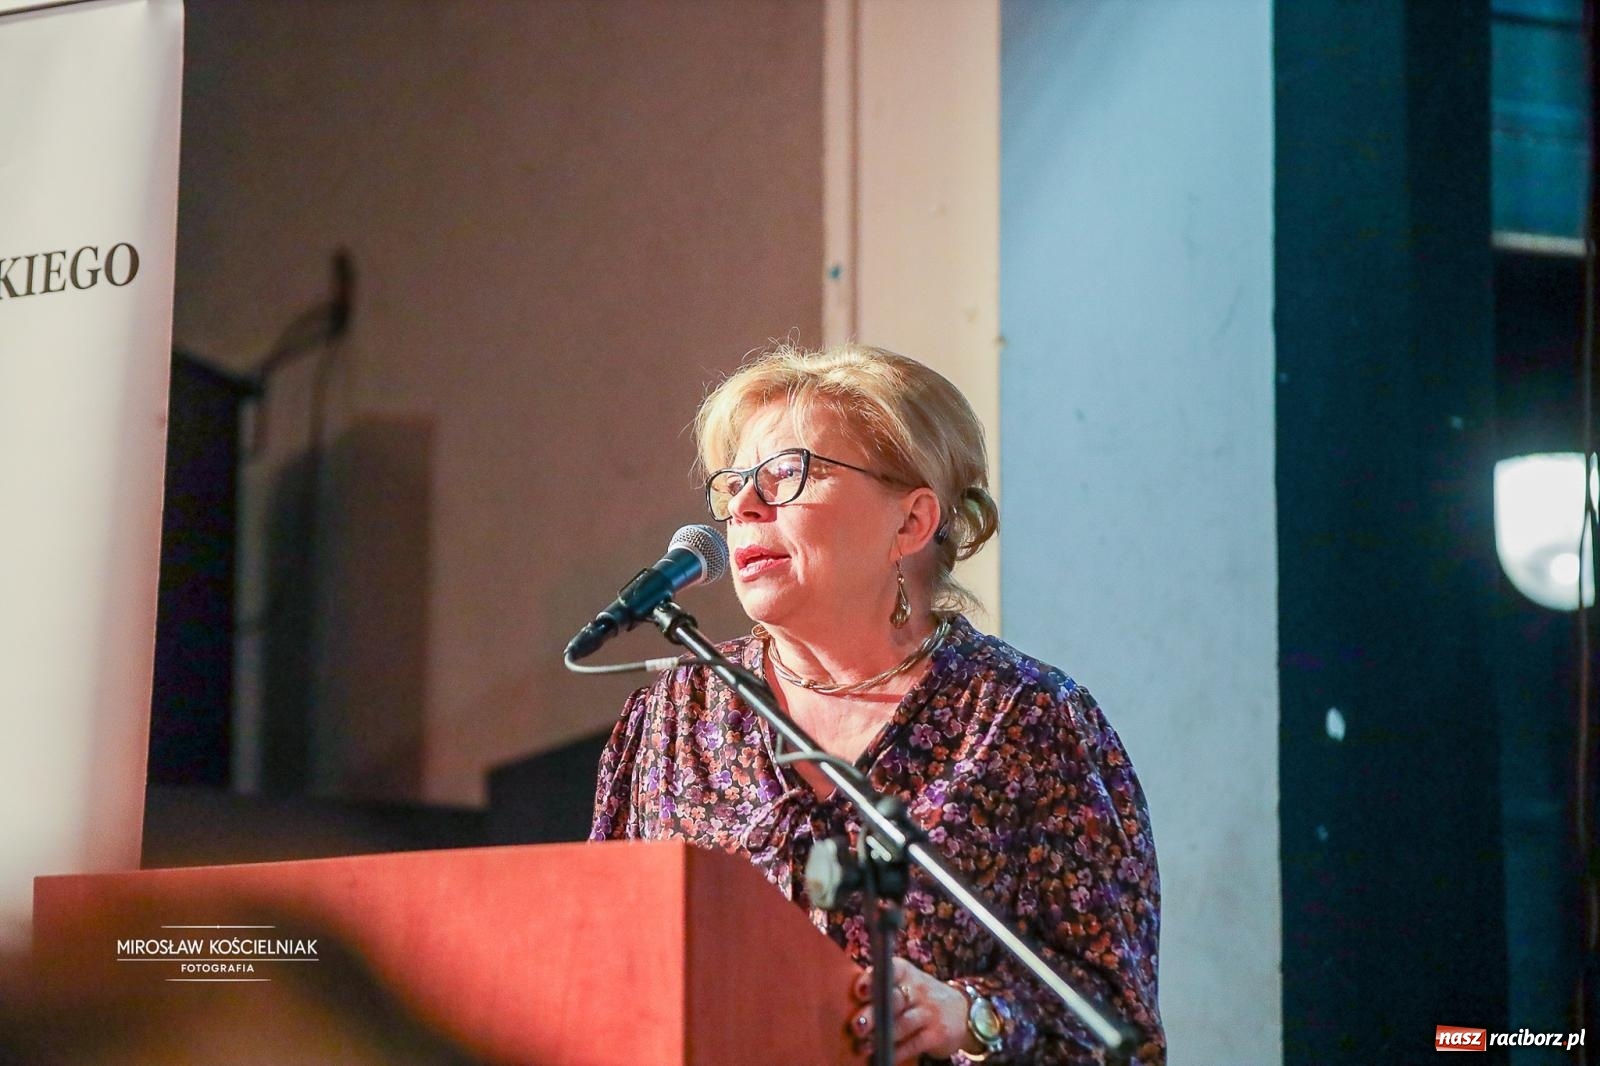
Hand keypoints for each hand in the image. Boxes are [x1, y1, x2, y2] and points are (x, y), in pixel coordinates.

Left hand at [846, 957, 976, 1061]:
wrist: (962, 1011)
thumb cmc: (919, 998)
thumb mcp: (906, 985)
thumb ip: (881, 988)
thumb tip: (845, 1002)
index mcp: (906, 973)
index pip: (892, 969)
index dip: (875, 979)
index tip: (860, 991)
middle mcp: (919, 989)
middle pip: (895, 999)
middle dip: (874, 1013)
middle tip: (857, 1025)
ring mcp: (930, 1012)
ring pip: (904, 1023)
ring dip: (882, 1036)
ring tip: (864, 1045)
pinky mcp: (937, 1034)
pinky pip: (914, 1044)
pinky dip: (897, 1051)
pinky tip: (882, 1056)